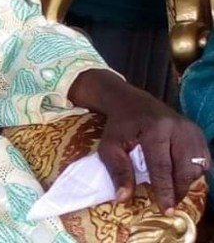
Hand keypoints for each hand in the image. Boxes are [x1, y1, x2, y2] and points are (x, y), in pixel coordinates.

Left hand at [98, 90, 208, 214]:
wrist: (131, 102)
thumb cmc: (119, 126)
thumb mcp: (110, 146)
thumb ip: (117, 171)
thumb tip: (123, 198)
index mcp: (154, 129)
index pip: (162, 166)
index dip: (165, 190)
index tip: (166, 210)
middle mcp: (177, 128)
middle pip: (184, 168)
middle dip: (178, 190)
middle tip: (170, 205)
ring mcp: (190, 128)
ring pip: (197, 165)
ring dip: (186, 181)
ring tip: (172, 190)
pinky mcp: (197, 131)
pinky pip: (203, 159)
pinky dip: (193, 171)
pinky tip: (180, 175)